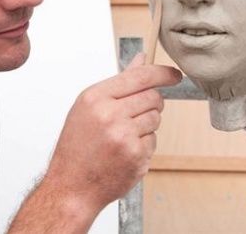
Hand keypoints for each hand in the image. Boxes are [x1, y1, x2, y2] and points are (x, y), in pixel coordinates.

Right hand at [44, 53, 181, 215]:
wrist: (71, 185)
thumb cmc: (77, 145)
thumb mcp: (89, 107)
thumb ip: (119, 82)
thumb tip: (140, 60)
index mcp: (96, 97)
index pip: (140, 76)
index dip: (162, 73)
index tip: (174, 74)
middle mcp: (109, 114)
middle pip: (153, 97)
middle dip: (151, 104)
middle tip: (134, 115)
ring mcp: (124, 136)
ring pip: (156, 118)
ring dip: (146, 125)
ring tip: (122, 136)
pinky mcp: (136, 156)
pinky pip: (153, 140)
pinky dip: (143, 145)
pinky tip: (124, 152)